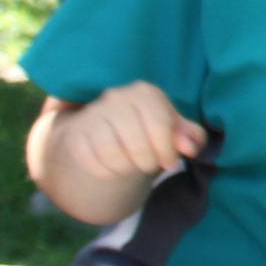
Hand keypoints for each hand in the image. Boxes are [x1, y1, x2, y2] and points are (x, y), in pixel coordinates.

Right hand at [55, 82, 203, 180]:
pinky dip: (105, 172)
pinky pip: (90, 162)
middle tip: (149, 165)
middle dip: (148, 162)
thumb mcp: (173, 129)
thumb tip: (190, 147)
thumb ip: (190, 137)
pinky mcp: (74, 134)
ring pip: (111, 154)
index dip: (167, 150)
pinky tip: (112, 168)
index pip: (160, 125)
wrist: (105, 129)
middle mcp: (116, 98)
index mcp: (144, 93)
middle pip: (137, 144)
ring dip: (126, 168)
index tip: (170, 162)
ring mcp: (92, 114)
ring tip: (131, 166)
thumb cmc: (147, 128)